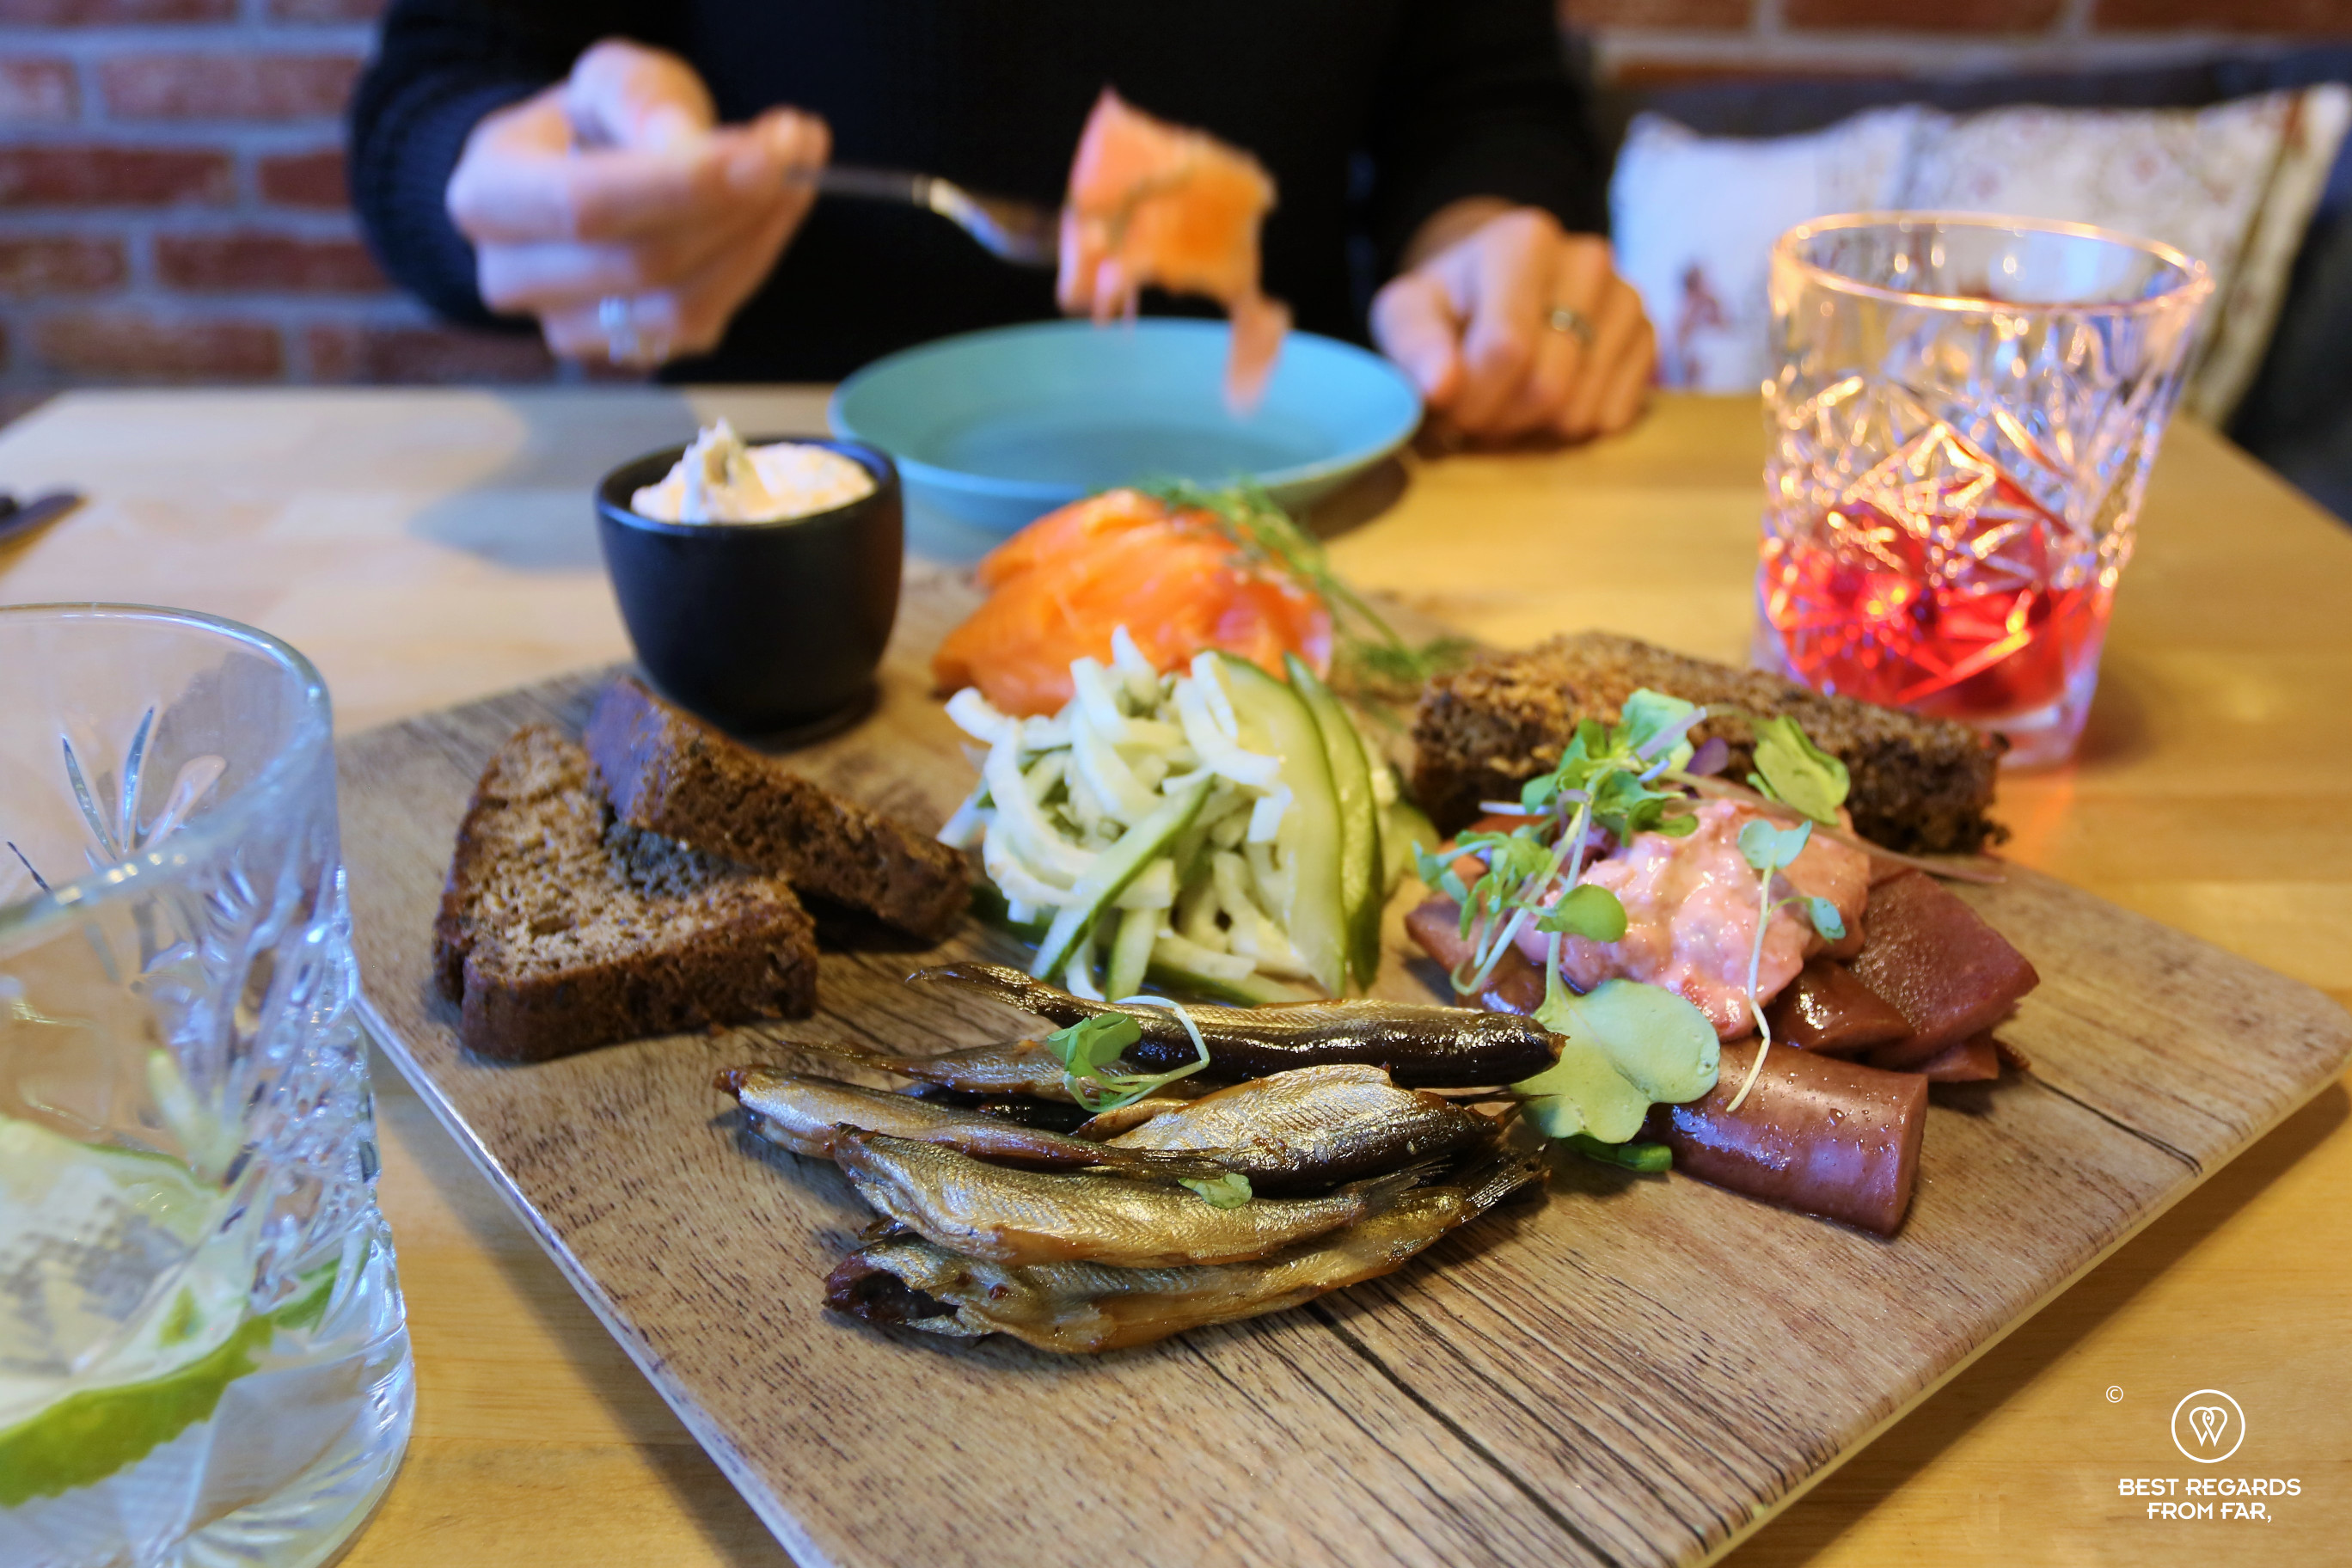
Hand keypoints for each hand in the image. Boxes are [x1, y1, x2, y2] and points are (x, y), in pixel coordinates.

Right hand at [445, 38, 827, 366]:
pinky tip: (775, 211)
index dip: (680, 188)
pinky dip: (754, 264)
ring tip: (797, 168)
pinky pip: (705, 324)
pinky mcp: (628, 354)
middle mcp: (514, 278)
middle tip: (794, 147)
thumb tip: (689, 149)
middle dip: (736, 206)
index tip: (762, 157)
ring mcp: (568, 328)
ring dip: (757, 239)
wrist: (572, 180)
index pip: (585, 207)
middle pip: (644, 264)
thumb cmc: (588, 127)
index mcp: (488, 197)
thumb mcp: (607, 82)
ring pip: (682, 307)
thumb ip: (641, 101)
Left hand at [1372, 204, 1654, 442]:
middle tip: (1473, 411)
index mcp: (1525, 242)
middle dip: (1498, 419)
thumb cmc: (1448, 304)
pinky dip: (1571, 428)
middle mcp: (1589, 261)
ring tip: (1506, 401)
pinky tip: (1546, 401)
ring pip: (1581, 411)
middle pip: (1546, 387)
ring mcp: (1627, 299)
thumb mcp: (1407, 313)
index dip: (1468, 399)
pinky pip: (1612, 417)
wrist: (1496, 287)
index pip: (1505, 350)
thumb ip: (1413, 347)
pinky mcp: (1648, 338)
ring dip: (1532, 429)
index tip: (1444, 405)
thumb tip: (1441, 386)